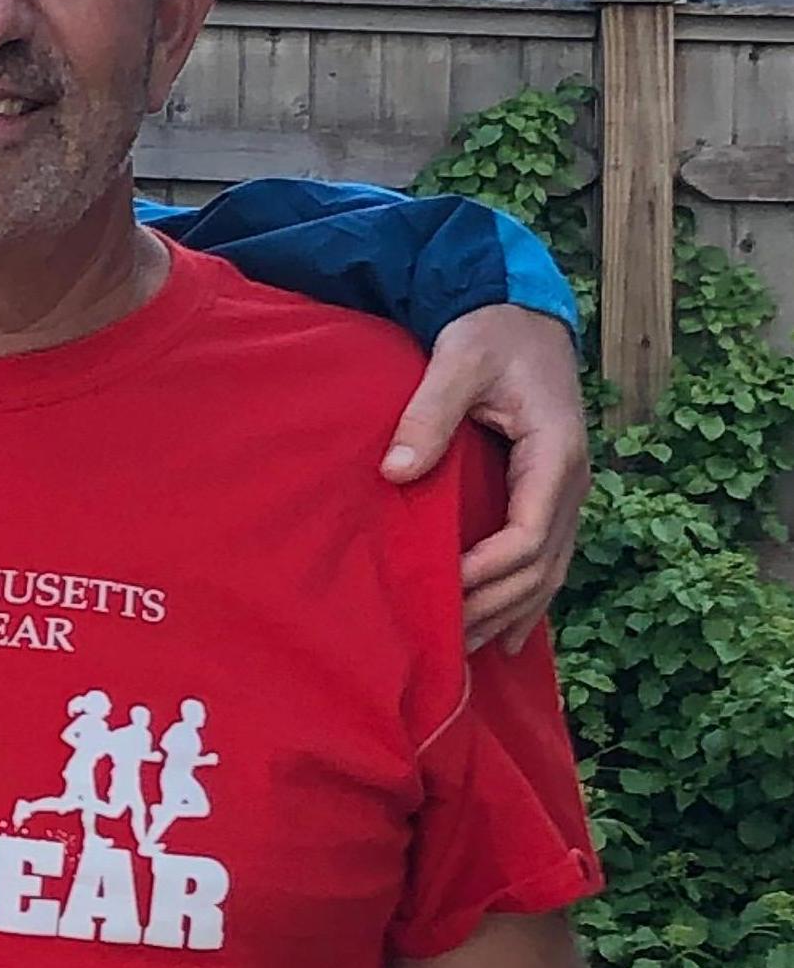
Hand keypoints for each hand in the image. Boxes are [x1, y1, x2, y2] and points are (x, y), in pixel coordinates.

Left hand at [381, 305, 589, 650]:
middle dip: (494, 609)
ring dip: (509, 615)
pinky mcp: (549, 495)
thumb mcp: (457, 360)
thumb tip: (397, 470)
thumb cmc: (489, 334)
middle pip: (540, 568)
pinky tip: (504, 637)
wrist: (520, 314)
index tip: (439, 592)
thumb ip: (429, 412)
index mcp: (555, 455)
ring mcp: (565, 493)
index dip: (485, 574)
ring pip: (548, 573)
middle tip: (442, 643)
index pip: (526, 536)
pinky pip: (546, 560)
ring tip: (465, 653)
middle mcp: (570, 482)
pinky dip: (526, 601)